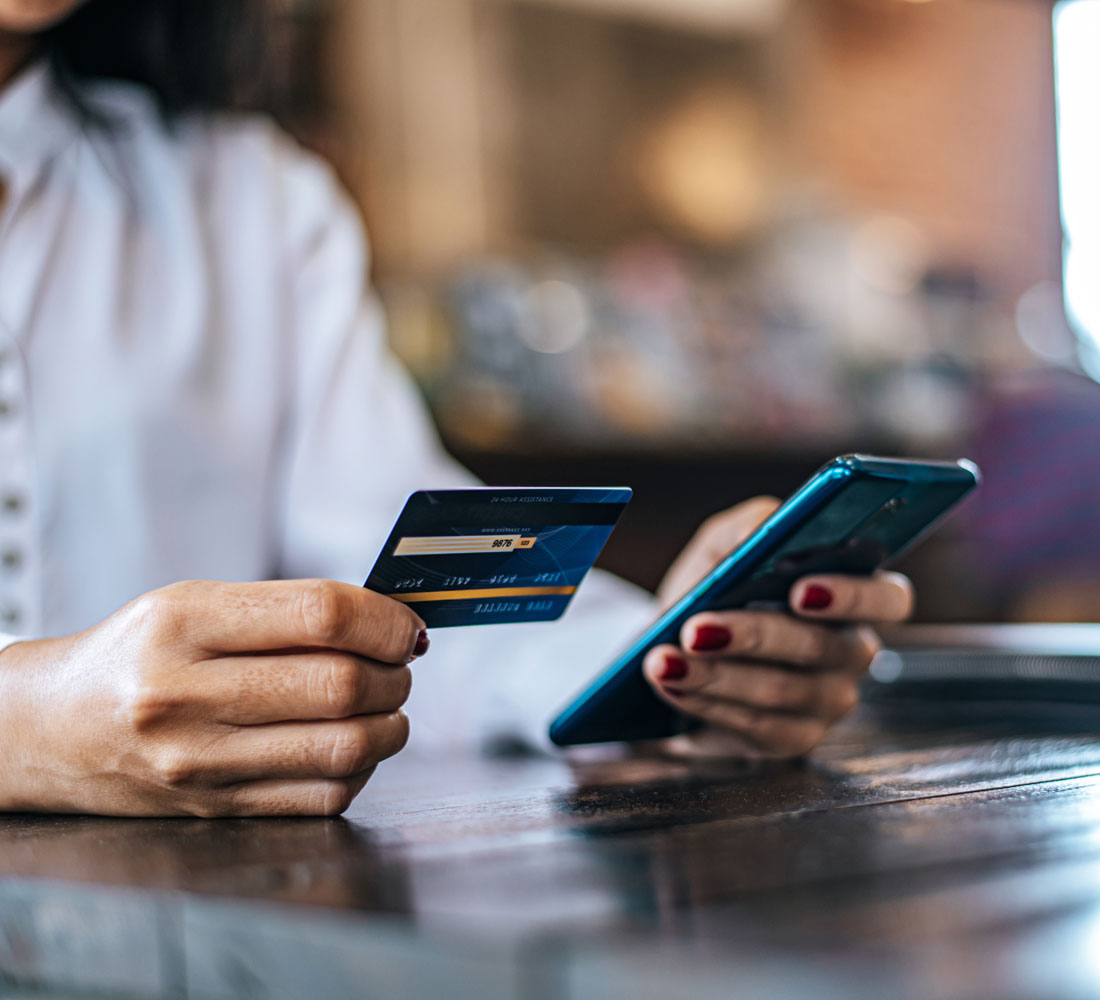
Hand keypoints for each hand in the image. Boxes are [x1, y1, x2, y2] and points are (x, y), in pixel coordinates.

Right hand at [0, 580, 426, 816]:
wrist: (53, 729)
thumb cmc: (137, 654)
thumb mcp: (193, 603)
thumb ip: (288, 610)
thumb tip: (393, 624)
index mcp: (184, 623)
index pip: (321, 615)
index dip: (385, 620)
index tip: (405, 626)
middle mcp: (185, 695)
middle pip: (341, 685)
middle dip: (395, 673)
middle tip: (399, 664)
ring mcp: (198, 763)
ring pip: (345, 748)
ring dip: (391, 723)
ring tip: (385, 704)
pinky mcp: (216, 810)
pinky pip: (324, 796)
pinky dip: (361, 768)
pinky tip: (352, 742)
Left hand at [643, 499, 913, 758]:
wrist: (671, 642)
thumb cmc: (714, 586)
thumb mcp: (724, 544)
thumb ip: (750, 526)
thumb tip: (762, 529)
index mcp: (853, 595)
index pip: (889, 598)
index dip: (852, 596)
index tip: (797, 589)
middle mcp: (852, 650)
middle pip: (824, 648)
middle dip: (754, 636)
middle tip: (696, 628)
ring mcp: (828, 700)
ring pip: (782, 691)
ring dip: (715, 675)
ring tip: (663, 660)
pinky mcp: (794, 738)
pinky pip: (758, 726)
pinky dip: (708, 703)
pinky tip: (672, 684)